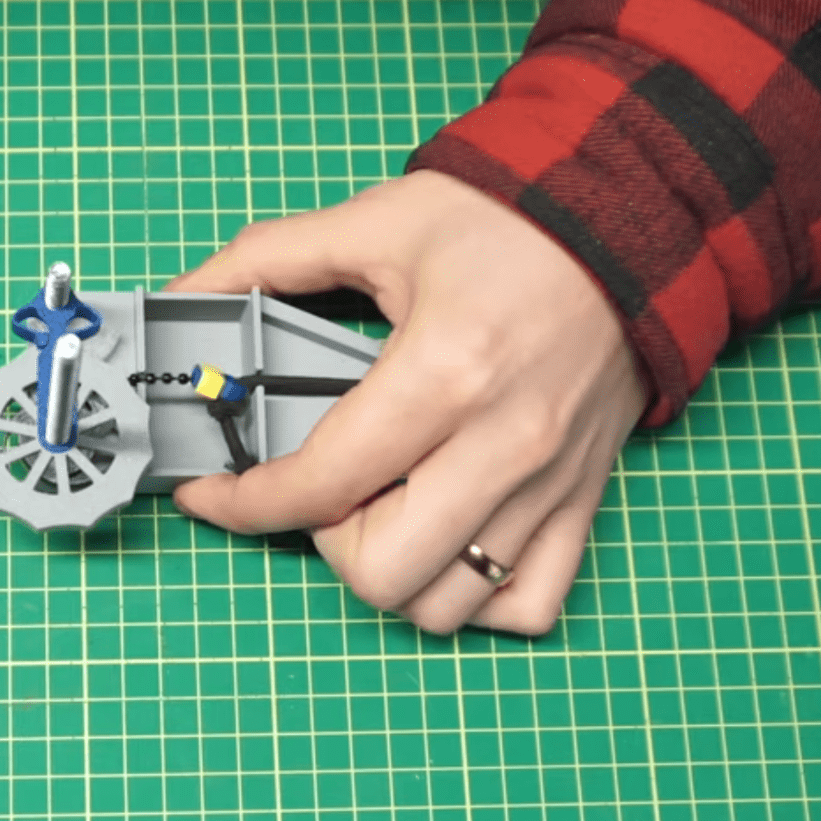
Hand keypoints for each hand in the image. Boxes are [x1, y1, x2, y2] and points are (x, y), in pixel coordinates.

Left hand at [166, 170, 648, 634]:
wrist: (634, 214)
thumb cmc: (510, 219)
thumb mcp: (378, 222)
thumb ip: (268, 259)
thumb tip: (186, 294)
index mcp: (444, 374)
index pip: (319, 485)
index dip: (242, 502)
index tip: (211, 493)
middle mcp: (502, 445)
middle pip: (381, 572)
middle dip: (324, 541)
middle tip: (320, 489)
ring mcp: (549, 484)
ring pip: (447, 606)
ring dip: (393, 572)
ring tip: (382, 508)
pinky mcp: (584, 500)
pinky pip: (527, 604)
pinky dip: (474, 594)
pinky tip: (445, 538)